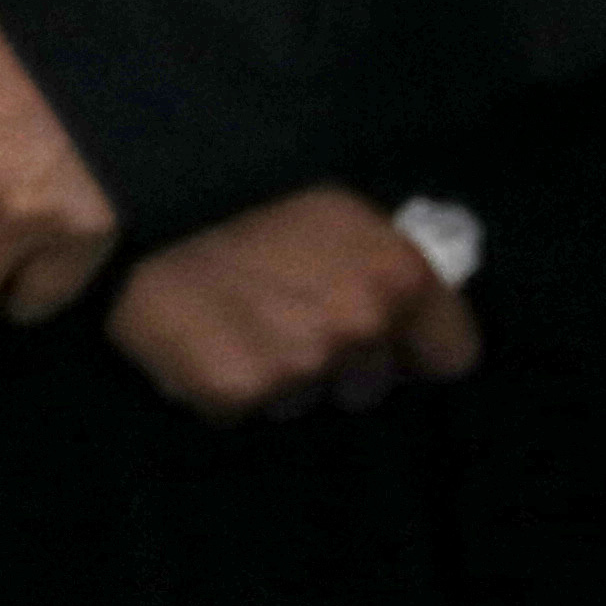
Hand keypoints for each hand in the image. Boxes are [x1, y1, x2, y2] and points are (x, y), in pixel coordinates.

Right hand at [104, 185, 480, 417]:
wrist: (153, 204)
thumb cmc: (256, 196)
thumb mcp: (345, 215)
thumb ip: (387, 269)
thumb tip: (409, 318)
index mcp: (401, 280)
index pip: (452, 355)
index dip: (420, 350)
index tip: (397, 346)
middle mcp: (359, 330)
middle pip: (373, 385)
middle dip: (345, 366)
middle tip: (296, 324)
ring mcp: (297, 369)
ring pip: (306, 399)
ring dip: (283, 376)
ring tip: (245, 326)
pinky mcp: (234, 395)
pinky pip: (242, 408)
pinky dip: (225, 386)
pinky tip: (207, 342)